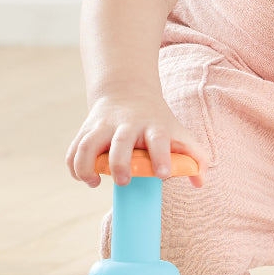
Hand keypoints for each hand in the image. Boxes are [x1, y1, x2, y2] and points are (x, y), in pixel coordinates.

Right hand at [65, 93, 207, 188]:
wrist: (128, 91)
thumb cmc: (158, 121)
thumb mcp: (179, 132)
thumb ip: (195, 157)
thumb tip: (200, 183)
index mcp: (153, 126)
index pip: (158, 139)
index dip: (161, 156)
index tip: (163, 175)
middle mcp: (127, 125)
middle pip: (121, 142)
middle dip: (119, 164)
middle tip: (123, 181)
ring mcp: (104, 126)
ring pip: (88, 144)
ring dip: (86, 166)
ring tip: (94, 182)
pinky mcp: (86, 130)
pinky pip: (74, 149)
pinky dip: (74, 166)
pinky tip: (86, 178)